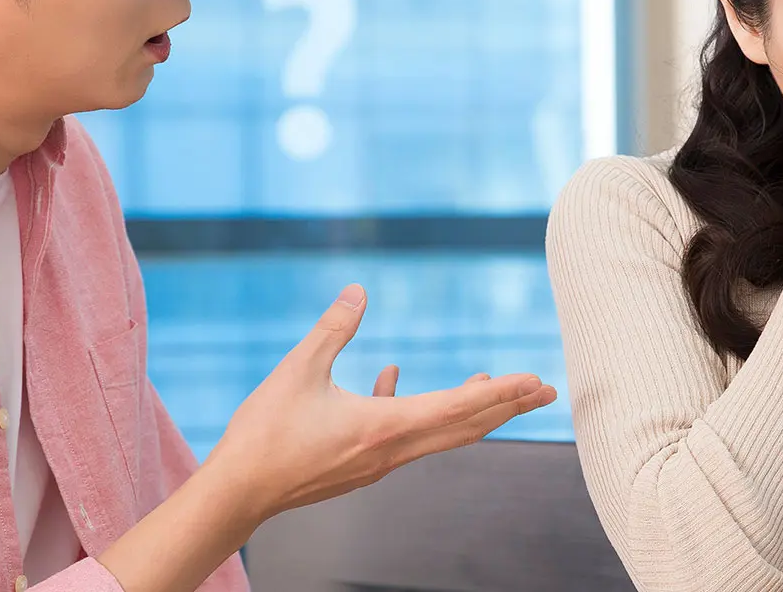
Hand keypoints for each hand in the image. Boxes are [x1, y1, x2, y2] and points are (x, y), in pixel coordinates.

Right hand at [202, 284, 557, 519]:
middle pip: (465, 428)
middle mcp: (391, 451)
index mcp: (385, 427)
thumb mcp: (298, 368)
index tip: (537, 381)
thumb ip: (333, 328)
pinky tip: (390, 380)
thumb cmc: (265, 434)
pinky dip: (412, 407)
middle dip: (506, 407)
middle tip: (544, 391)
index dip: (503, 393)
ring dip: (468, 409)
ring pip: (438, 433)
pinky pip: (402, 434)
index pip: (460, 408)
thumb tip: (359, 290)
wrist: (238, 492)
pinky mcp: (359, 465)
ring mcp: (377, 463)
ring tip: (490, 387)